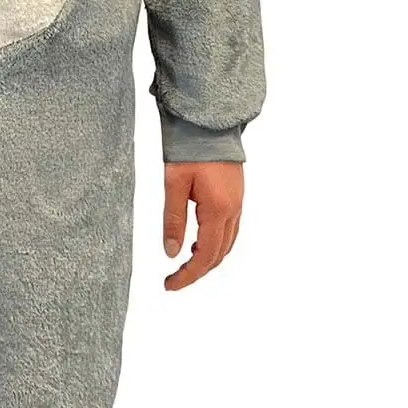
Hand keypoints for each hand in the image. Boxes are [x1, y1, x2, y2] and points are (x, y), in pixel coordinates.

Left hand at [162, 161, 242, 291]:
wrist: (210, 122)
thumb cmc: (190, 149)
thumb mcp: (174, 184)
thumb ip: (173, 220)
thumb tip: (172, 253)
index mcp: (218, 210)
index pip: (205, 256)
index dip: (188, 275)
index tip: (169, 285)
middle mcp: (233, 210)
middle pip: (218, 255)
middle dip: (197, 271)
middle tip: (173, 280)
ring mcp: (238, 204)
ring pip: (226, 245)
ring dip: (207, 259)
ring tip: (184, 265)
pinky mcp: (236, 197)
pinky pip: (229, 231)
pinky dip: (214, 244)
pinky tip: (197, 242)